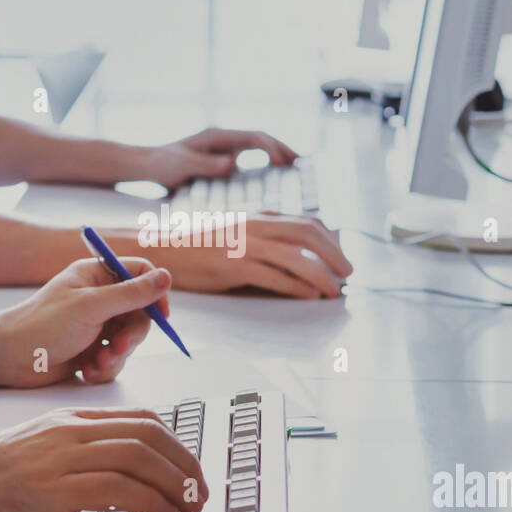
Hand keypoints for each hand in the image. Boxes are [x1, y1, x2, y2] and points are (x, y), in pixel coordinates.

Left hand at [0, 257, 171, 386]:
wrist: (8, 358)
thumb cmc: (42, 325)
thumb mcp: (92, 306)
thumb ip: (132, 294)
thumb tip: (166, 277)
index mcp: (96, 276)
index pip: (139, 274)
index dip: (154, 293)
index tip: (161, 314)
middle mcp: (98, 298)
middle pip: (139, 313)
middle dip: (131, 335)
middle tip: (118, 347)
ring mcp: (94, 325)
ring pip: (128, 340)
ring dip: (116, 355)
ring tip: (96, 363)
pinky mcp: (89, 350)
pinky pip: (113, 359)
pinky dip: (104, 367)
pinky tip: (86, 371)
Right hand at [0, 407, 209, 511]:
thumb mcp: (35, 452)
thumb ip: (73, 455)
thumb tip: (114, 479)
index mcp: (67, 419)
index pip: (139, 419)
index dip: (175, 444)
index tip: (188, 471)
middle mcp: (69, 431)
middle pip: (148, 434)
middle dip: (184, 464)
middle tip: (199, 493)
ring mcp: (61, 457)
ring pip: (139, 457)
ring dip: (175, 486)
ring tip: (189, 510)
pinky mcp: (53, 489)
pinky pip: (118, 489)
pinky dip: (151, 504)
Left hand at [143, 128, 298, 189]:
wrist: (148, 165)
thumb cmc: (163, 165)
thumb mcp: (182, 165)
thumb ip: (206, 165)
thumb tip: (234, 164)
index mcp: (217, 136)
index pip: (253, 137)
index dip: (272, 148)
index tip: (285, 162)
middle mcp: (224, 138)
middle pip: (260, 138)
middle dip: (282, 148)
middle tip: (302, 162)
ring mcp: (224, 147)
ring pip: (257, 147)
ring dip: (276, 154)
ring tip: (296, 167)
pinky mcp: (222, 157)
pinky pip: (249, 157)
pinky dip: (265, 163)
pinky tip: (274, 174)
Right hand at [148, 213, 352, 298]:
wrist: (164, 249)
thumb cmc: (200, 245)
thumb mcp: (237, 232)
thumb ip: (264, 237)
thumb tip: (295, 253)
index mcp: (258, 216)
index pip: (305, 221)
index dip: (330, 238)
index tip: (340, 255)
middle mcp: (255, 226)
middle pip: (307, 233)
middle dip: (334, 254)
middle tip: (348, 272)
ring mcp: (244, 245)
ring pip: (295, 257)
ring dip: (321, 274)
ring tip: (335, 289)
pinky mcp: (233, 266)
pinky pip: (274, 276)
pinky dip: (297, 286)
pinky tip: (310, 295)